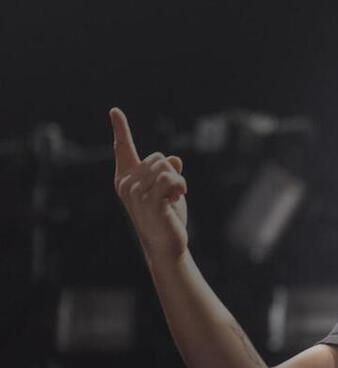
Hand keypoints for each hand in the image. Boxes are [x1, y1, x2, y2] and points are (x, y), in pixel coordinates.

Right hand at [111, 107, 189, 262]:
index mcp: (126, 178)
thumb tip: (174, 158)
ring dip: (178, 182)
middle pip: (158, 157)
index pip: (123, 149)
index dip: (120, 129)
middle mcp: (126, 184)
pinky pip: (172, 178)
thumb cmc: (166, 217)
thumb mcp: (167, 190)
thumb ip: (167, 172)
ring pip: (167, 167)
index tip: (115, 111)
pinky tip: (176, 201)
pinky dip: (181, 187)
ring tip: (172, 200)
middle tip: (169, 195)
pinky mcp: (150, 201)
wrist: (167, 244)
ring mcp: (136, 193)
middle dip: (171, 173)